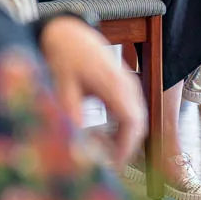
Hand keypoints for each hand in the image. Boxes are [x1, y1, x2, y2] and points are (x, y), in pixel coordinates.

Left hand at [38, 17, 145, 165]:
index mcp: (113, 83)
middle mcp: (126, 83)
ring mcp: (128, 83)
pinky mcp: (125, 85)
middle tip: (106, 164)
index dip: (126, 146)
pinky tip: (103, 135)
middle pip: (139, 122)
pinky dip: (122, 127)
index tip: (113, 164)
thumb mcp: (61, 85)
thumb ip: (70, 110)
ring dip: (124, 137)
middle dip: (125, 146)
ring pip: (137, 117)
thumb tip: (77, 138)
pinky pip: (132, 110)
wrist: (69, 34)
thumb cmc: (64, 58)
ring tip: (101, 151)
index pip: (132, 120)